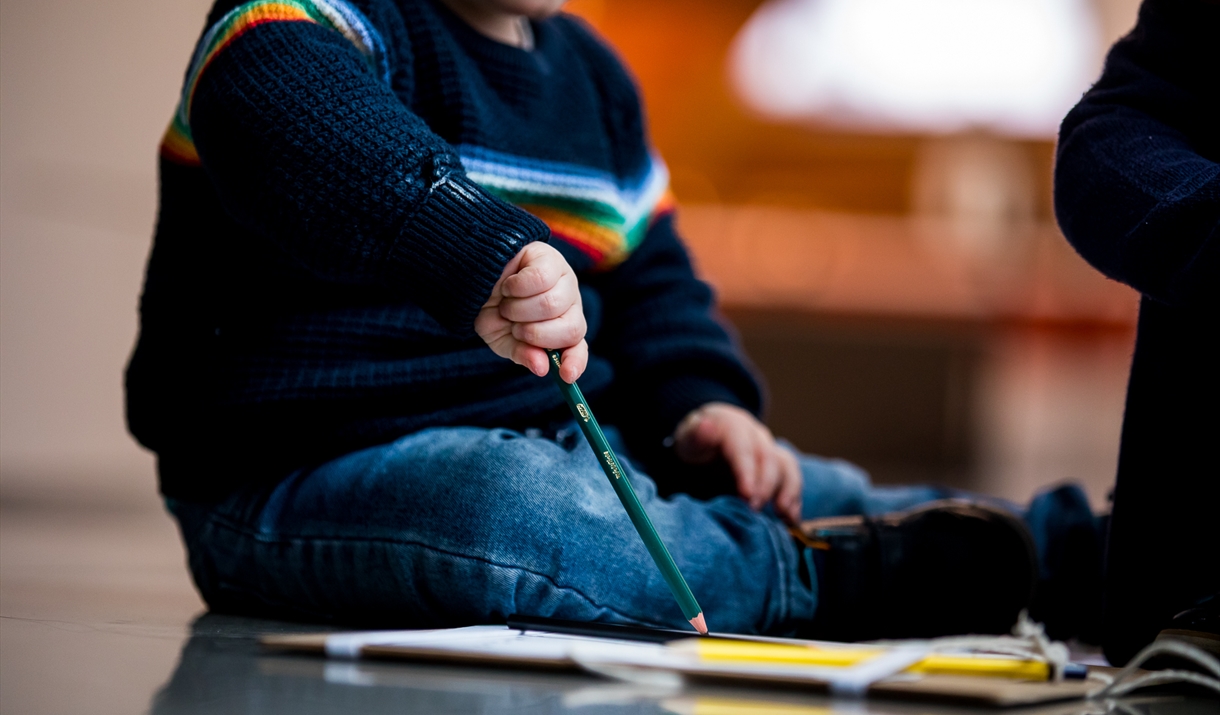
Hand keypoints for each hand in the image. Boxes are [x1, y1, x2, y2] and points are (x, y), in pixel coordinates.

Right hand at [475, 242, 587, 382]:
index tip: (566, 375)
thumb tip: (542, 368)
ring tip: (507, 302)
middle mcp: (569, 304)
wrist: (470, 276)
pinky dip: (515, 287)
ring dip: (519, 309)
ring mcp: (563, 279)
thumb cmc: (491, 309)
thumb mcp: (501, 338)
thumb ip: (522, 353)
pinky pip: (540, 280)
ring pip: (552, 305)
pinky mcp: (550, 258)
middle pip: (571, 328)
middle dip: (535, 333)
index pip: (578, 347)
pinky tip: (508, 284)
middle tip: (514, 325)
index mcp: (561, 327)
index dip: (575, 362)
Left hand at [672, 403, 801, 523]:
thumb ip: (697, 434)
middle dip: (765, 486)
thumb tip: (706, 426)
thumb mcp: (689, 437)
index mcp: (735, 426)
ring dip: (788, 491)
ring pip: (786, 467)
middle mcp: (757, 437)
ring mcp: (770, 451)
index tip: (747, 494)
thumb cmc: (697, 442)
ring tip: (783, 515)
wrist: (707, 437)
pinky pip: (792, 479)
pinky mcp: (778, 467)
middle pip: (769, 459)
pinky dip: (794, 499)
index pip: (744, 448)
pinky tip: (791, 519)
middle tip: (754, 509)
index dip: (748, 471)